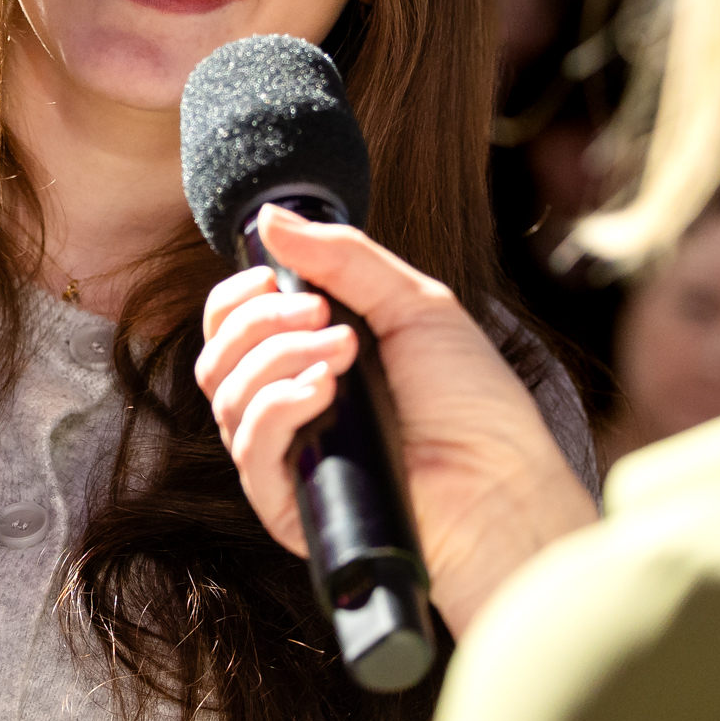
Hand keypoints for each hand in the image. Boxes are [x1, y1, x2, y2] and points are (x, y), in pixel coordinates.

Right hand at [196, 206, 599, 638]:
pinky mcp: (285, 502)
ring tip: (345, 353)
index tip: (275, 278)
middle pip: (218, 357)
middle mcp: (289, 409)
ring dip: (279, 358)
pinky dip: (276, 407)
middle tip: (323, 315)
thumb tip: (270, 218)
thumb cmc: (472, 404)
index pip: (232, 328)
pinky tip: (322, 392)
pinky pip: (247, 446)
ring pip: (226, 395)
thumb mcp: (413, 306)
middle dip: (260, 321)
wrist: (501, 483)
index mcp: (312, 363)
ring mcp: (285, 456)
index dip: (239, 298)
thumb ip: (343, 258)